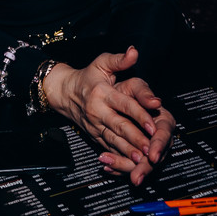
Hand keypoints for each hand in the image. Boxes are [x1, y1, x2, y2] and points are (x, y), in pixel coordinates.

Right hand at [44, 47, 171, 183]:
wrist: (64, 93)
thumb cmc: (86, 77)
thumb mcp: (101, 63)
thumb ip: (119, 60)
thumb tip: (134, 52)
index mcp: (102, 93)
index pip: (124, 105)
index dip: (140, 115)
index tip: (153, 124)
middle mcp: (98, 111)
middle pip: (120, 126)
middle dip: (136, 138)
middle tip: (151, 148)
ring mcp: (95, 126)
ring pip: (114, 140)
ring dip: (128, 151)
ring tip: (142, 159)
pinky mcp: (94, 135)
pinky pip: (108, 148)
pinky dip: (119, 157)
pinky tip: (130, 163)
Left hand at [100, 95, 174, 185]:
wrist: (107, 94)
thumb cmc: (124, 90)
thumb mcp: (133, 85)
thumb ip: (144, 92)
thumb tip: (155, 102)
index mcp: (161, 119)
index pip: (164, 135)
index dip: (159, 146)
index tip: (152, 155)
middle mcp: (154, 135)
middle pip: (154, 155)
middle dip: (145, 167)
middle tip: (136, 176)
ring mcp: (144, 145)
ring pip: (139, 163)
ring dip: (126, 168)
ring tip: (110, 166)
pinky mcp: (131, 151)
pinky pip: (127, 163)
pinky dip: (117, 167)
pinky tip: (107, 167)